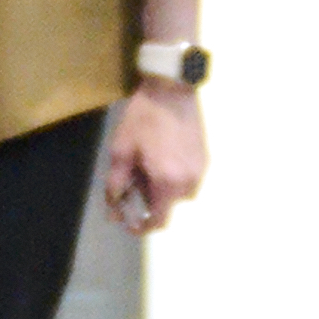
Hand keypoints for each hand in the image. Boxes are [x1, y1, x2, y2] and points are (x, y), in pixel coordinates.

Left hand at [103, 84, 205, 233]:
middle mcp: (189, 184)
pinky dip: (172, 176)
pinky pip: (186, 179)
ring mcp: (200, 172)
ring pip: (176, 193)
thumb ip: (117, 185)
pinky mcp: (205, 161)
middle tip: (131, 180)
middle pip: (166, 206)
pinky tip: (161, 155)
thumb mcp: (121, 151)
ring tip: (146, 165)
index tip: (129, 221)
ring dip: (160, 187)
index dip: (142, 227)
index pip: (159, 222)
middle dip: (147, 199)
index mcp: (168, 184)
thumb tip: (114, 209)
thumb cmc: (143, 119)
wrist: (172, 91)